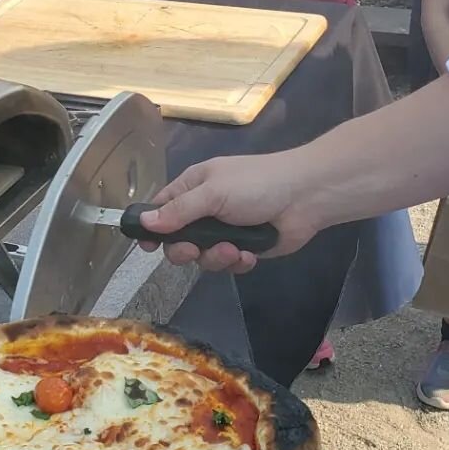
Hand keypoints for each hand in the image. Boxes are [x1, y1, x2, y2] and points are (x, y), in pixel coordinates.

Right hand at [138, 152, 317, 272]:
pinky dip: (237, 263)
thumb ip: (178, 211)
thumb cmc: (256, 185)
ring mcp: (225, 230)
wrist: (305, 197)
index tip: (147, 246)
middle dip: (185, 249)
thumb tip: (143, 222)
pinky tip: (250, 255)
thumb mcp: (212, 193)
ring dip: (216, 258)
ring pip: (203, 257)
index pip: (161, 208)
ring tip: (233, 250)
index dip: (151, 227)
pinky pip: (228, 264)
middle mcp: (206, 210)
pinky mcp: (245, 248)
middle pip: (178, 240)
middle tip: (194, 250)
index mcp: (194, 187)